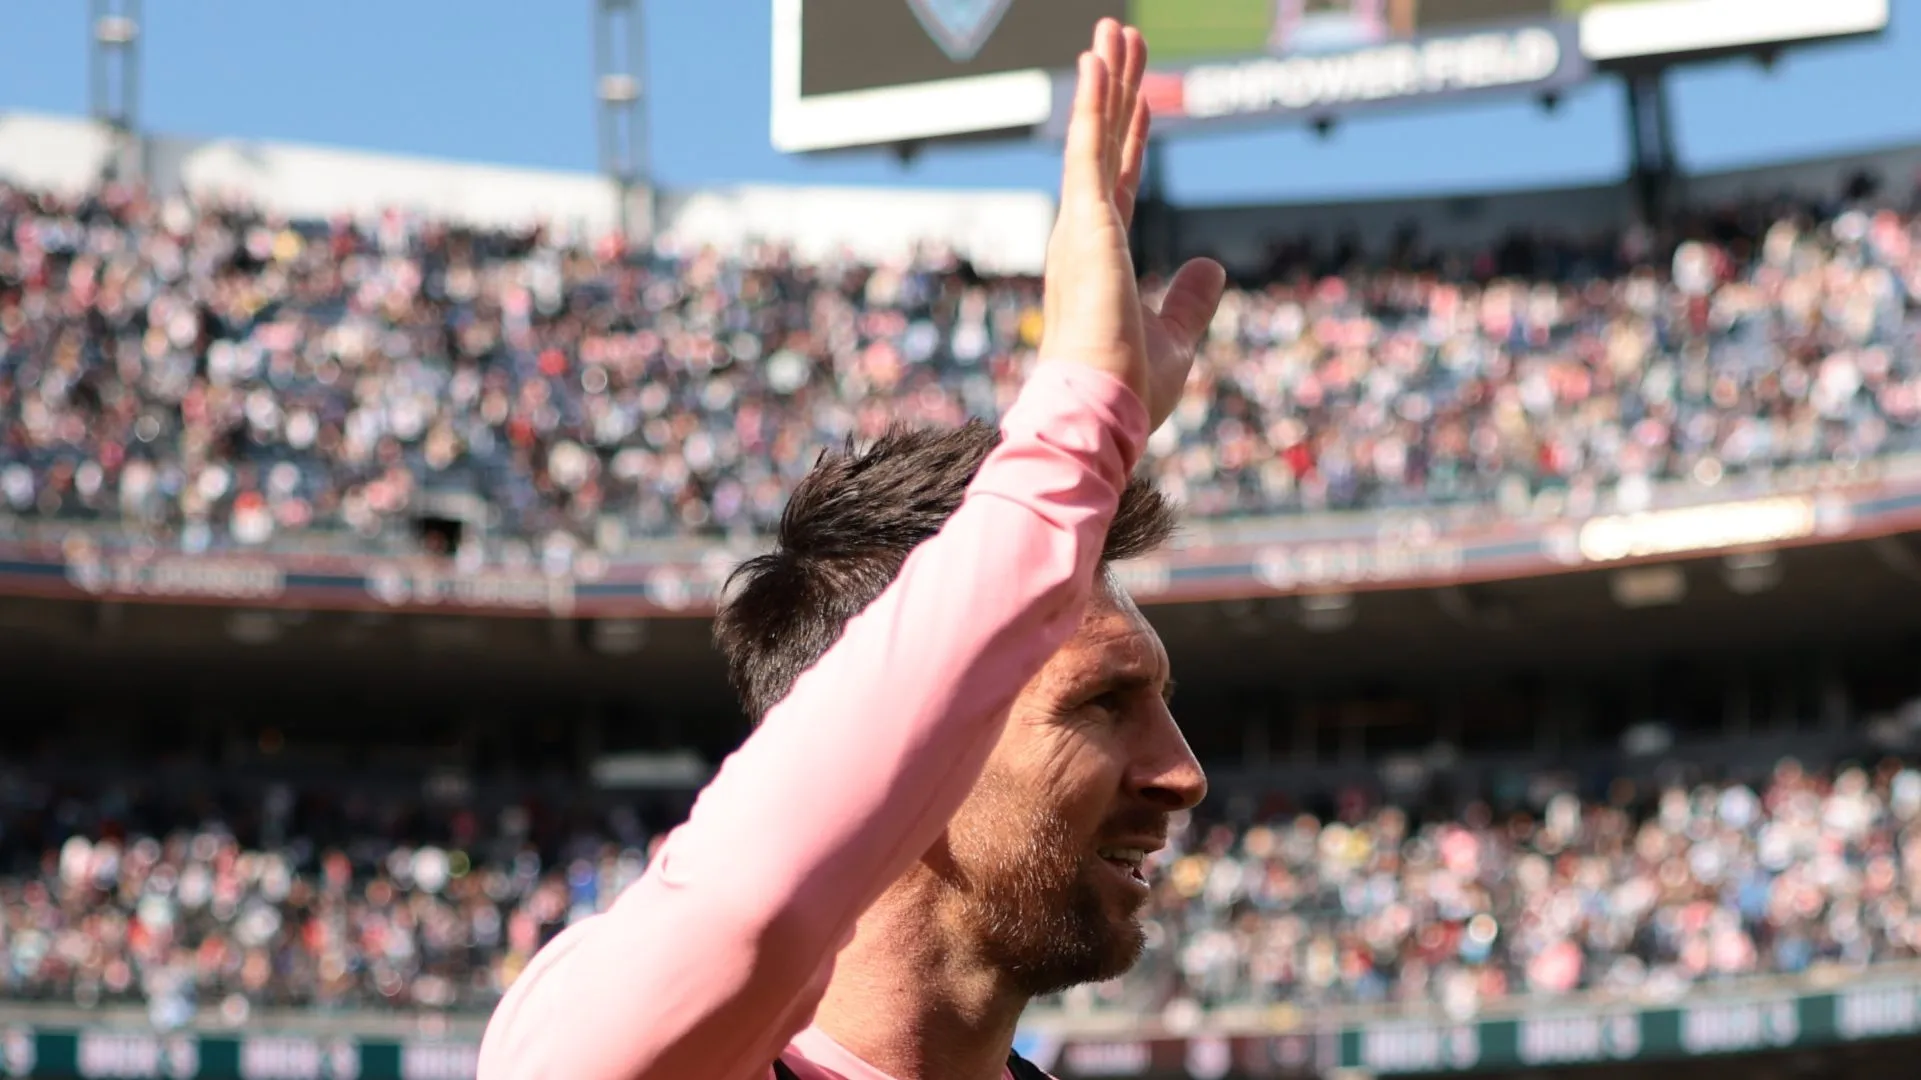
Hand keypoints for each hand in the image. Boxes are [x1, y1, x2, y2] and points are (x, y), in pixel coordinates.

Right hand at [1039, 20, 1224, 431]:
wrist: (1100, 410)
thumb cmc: (1127, 388)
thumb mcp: (1176, 336)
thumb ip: (1191, 298)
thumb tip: (1213, 265)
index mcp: (1102, 259)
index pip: (1119, 183)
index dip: (1131, 140)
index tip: (1140, 102)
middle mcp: (1084, 236)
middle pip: (1106, 146)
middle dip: (1118, 92)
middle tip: (1121, 40)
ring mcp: (1081, 227)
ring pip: (1096, 136)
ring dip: (1106, 81)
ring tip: (1113, 31)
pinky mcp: (1084, 223)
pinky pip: (1088, 149)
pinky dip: (1094, 103)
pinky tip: (1096, 61)